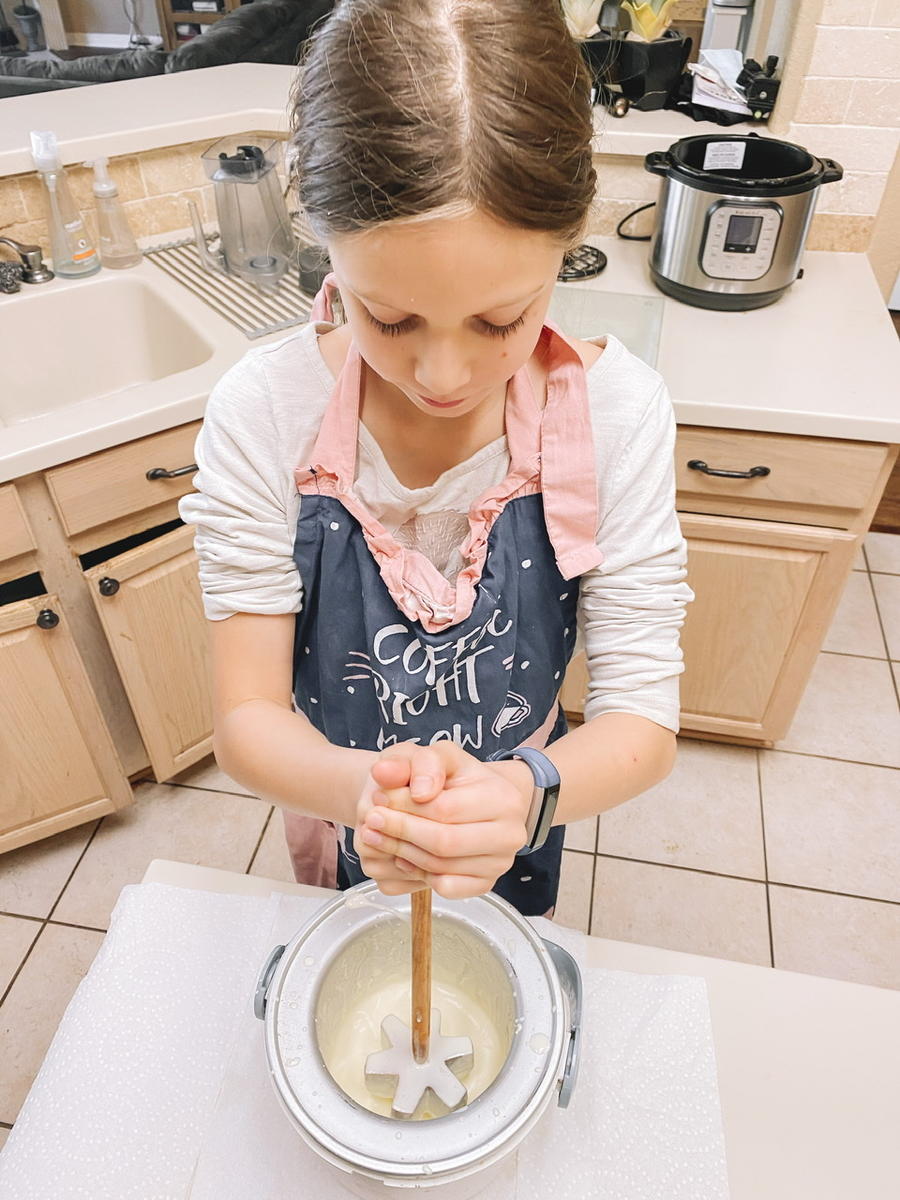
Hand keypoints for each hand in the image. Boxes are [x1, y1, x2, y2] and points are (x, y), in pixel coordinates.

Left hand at [355, 742, 532, 899]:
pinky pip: (447, 888)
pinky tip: (404, 857)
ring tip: (378, 837)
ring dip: (402, 853)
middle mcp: (510, 834)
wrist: (478, 800)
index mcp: (503, 797)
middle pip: (444, 842)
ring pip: (441, 867)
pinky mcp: (486, 884)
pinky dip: (419, 875)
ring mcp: (500, 863)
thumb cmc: (456, 778)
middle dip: (400, 832)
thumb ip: (413, 760)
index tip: (378, 798)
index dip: (405, 806)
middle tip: (371, 822)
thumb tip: (385, 774)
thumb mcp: (438, 756)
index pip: (444, 808)